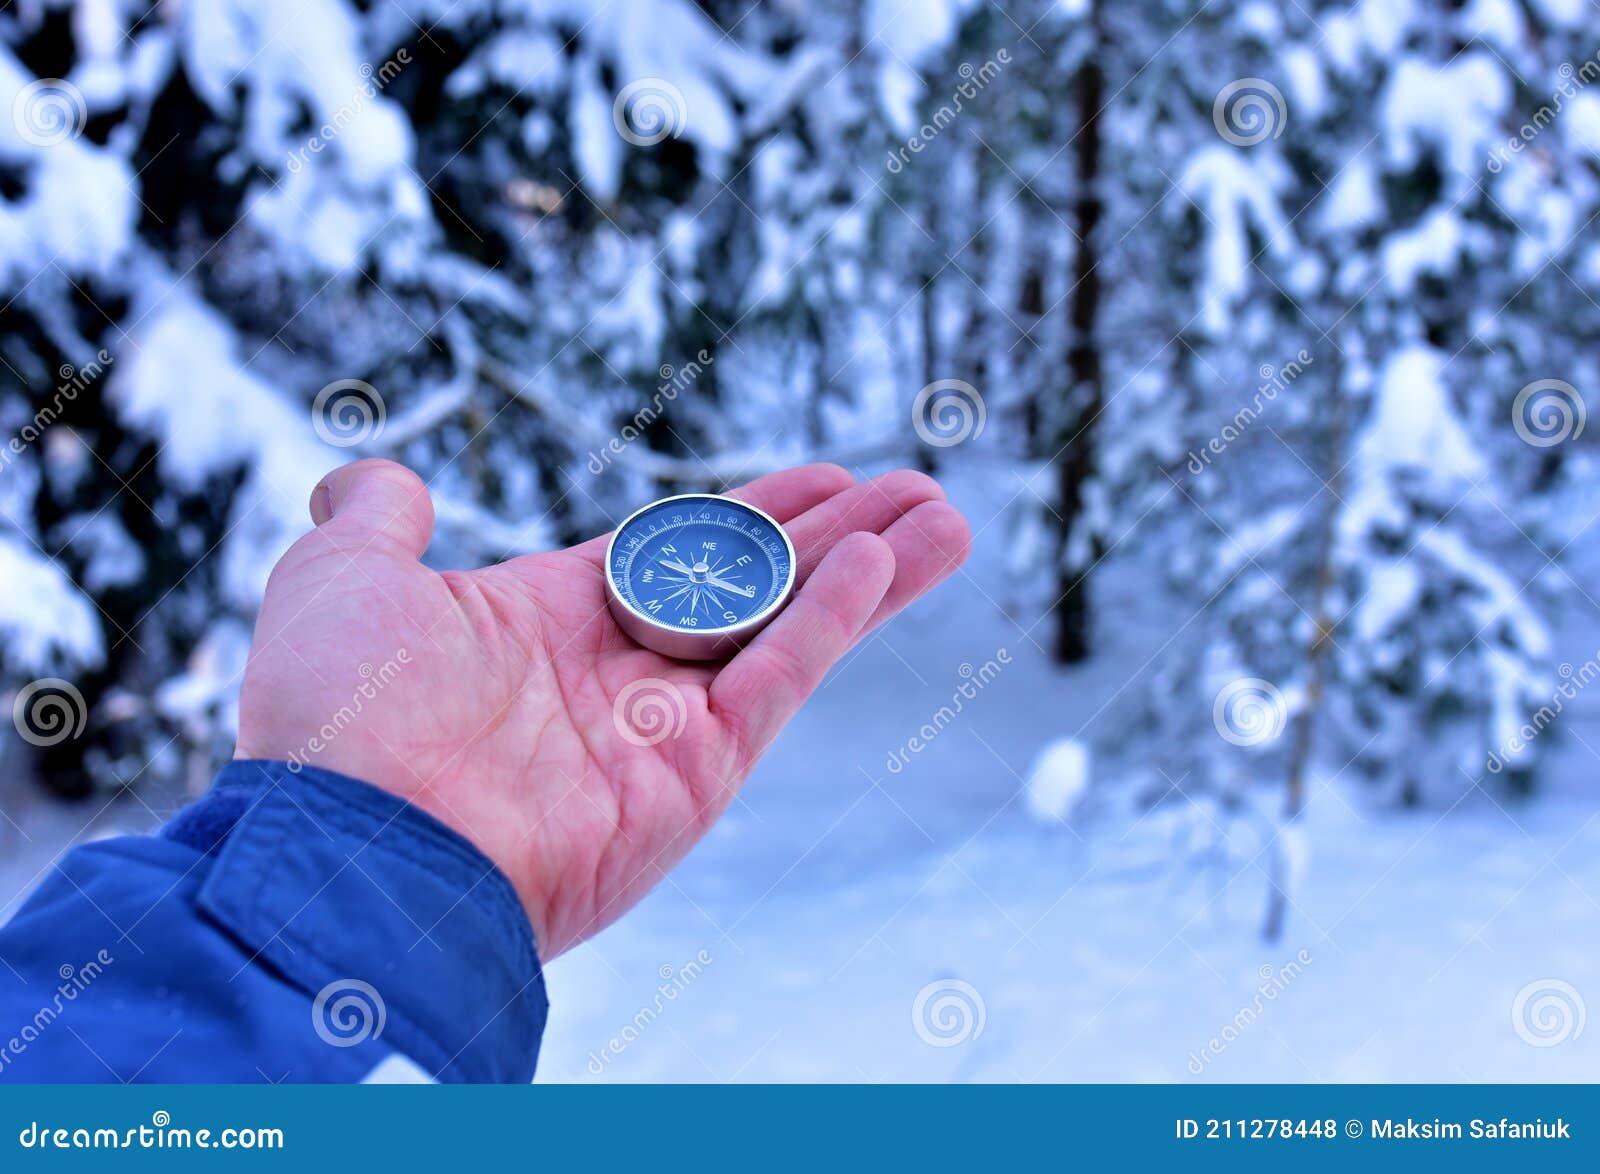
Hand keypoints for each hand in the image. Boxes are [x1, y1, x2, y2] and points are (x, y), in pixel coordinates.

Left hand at [234, 459, 969, 956]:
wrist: (356, 844)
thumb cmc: (337, 718)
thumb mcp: (339, 580)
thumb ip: (374, 520)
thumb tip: (381, 480)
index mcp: (551, 620)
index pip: (678, 553)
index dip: (754, 513)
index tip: (822, 476)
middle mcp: (621, 673)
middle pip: (758, 584)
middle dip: (840, 535)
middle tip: (915, 487)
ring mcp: (665, 727)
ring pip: (791, 626)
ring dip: (874, 570)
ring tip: (945, 516)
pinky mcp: (698, 774)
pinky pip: (780, 679)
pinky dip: (836, 619)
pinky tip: (887, 562)